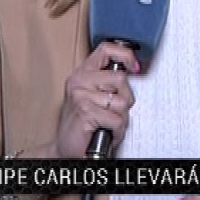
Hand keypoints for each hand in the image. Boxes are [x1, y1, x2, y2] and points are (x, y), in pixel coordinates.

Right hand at [51, 41, 137, 158]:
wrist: (64, 150)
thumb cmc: (82, 126)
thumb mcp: (95, 97)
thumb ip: (109, 82)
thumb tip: (132, 69)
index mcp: (82, 73)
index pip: (107, 49)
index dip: (126, 55)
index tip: (134, 66)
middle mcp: (79, 81)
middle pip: (121, 78)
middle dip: (125, 98)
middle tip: (114, 110)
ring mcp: (81, 95)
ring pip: (121, 102)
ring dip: (121, 118)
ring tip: (108, 123)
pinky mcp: (85, 111)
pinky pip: (116, 119)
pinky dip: (117, 131)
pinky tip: (106, 132)